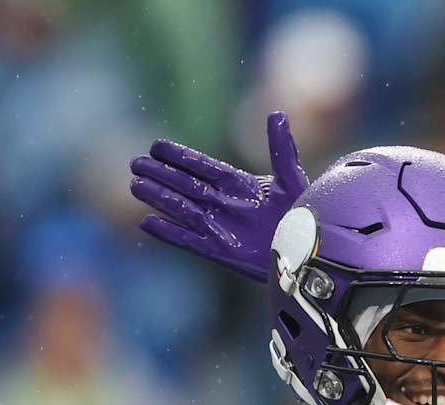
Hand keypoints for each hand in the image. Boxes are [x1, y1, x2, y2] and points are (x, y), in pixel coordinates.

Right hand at [130, 111, 306, 281]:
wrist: (309, 252)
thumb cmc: (303, 216)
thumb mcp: (292, 180)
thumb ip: (281, 149)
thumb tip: (277, 113)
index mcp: (240, 185)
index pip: (202, 166)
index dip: (180, 157)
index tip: (156, 146)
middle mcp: (225, 205)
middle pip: (186, 186)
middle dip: (161, 175)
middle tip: (135, 163)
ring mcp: (221, 228)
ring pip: (182, 210)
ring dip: (159, 198)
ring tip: (135, 186)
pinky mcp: (220, 252)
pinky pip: (189, 240)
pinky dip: (169, 233)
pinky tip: (147, 222)